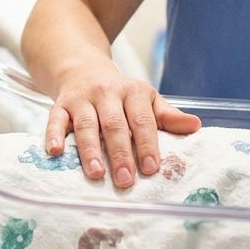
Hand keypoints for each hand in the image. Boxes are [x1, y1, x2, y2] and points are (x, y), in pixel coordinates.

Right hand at [44, 67, 200, 187]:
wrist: (82, 67)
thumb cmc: (120, 94)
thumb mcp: (146, 99)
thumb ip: (168, 117)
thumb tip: (196, 126)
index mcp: (133, 93)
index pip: (142, 121)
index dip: (147, 145)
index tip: (151, 169)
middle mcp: (107, 93)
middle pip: (114, 125)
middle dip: (120, 154)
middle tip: (125, 181)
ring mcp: (82, 99)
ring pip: (86, 124)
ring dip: (90, 150)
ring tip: (96, 173)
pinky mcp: (60, 104)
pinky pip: (55, 119)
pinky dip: (53, 135)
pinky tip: (55, 152)